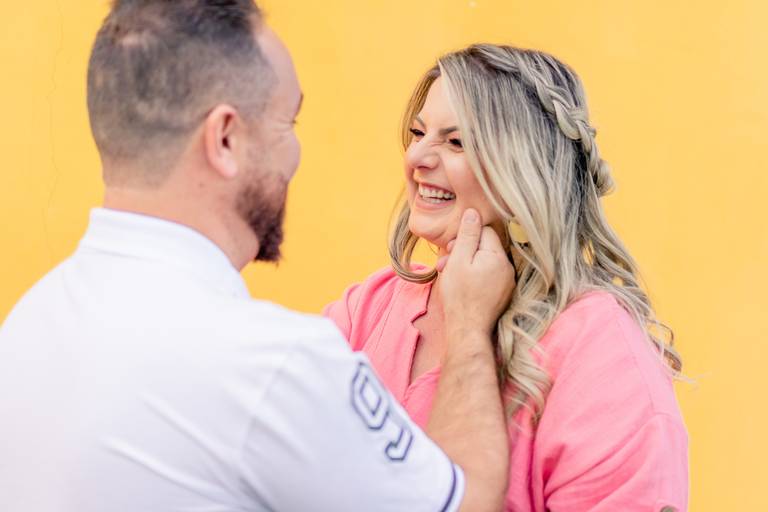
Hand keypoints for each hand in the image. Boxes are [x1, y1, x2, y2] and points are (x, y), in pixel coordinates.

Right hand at [437, 209, 515, 336]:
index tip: (451, 249)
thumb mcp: (458, 260)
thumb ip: (467, 235)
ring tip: (450, 276)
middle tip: (445, 263)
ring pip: (484, 262)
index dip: (465, 237)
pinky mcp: (503, 293)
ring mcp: (507, 282)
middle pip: (485, 246)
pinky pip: (488, 276)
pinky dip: (474, 277)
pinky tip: (461, 286)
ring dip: (466, 264)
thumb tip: (473, 212)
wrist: (468, 329)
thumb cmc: (460, 295)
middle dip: (463, 251)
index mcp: (497, 256)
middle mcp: (507, 267)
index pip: (484, 231)